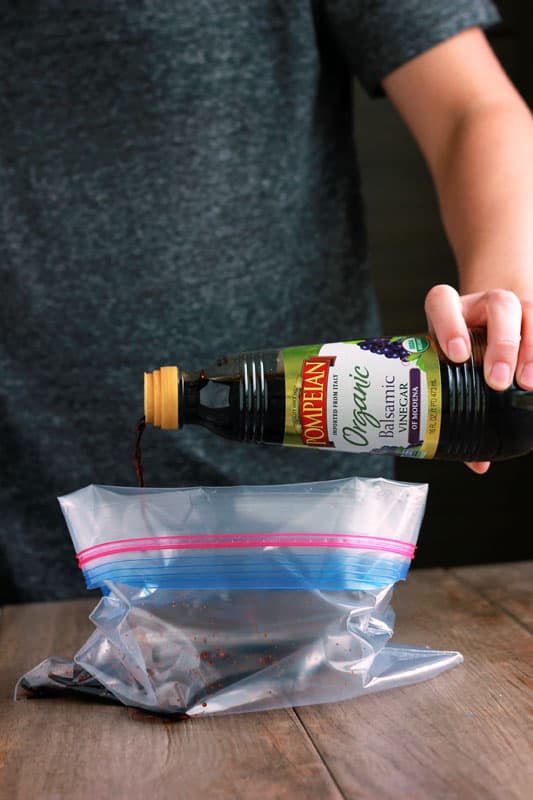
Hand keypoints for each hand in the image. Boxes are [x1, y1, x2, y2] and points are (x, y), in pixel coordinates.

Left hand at [424, 284, 532, 473]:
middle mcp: (483, 304)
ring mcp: (515, 306)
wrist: (490, 325)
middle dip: (501, 343)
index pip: (443, 302)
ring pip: (528, 310)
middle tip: (497, 380)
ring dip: (530, 348)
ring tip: (528, 384)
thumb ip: (460, 412)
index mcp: (451, 311)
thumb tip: (478, 463)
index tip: (457, 355)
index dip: (448, 324)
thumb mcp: (453, 375)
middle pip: (498, 305)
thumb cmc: (463, 357)